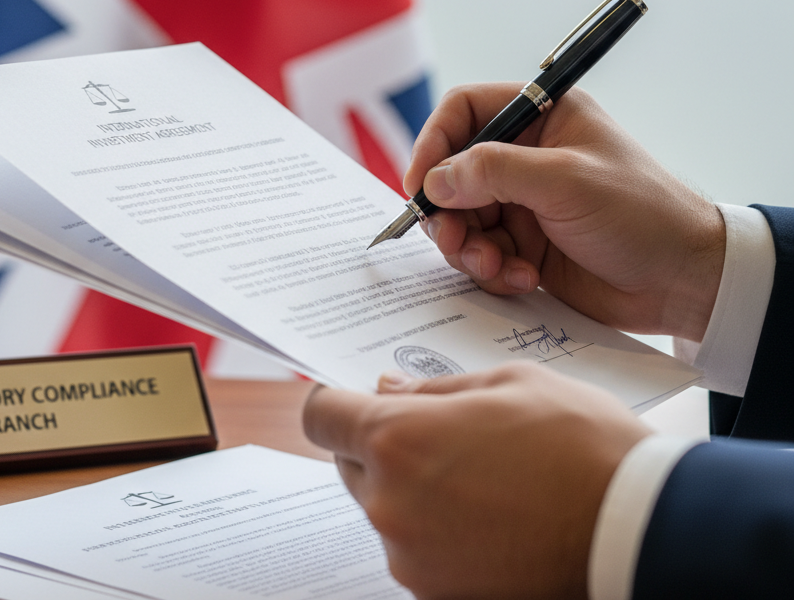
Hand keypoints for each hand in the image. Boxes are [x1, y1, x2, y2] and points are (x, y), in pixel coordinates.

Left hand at [303, 363, 650, 599]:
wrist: (640, 530)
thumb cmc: (578, 442)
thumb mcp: (506, 383)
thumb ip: (433, 388)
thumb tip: (386, 390)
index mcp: (398, 438)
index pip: (321, 416)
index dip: (332, 401)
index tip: (352, 398)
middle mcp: (390, 503)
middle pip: (351, 463)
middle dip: (380, 442)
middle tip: (440, 431)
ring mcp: (413, 558)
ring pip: (385, 506)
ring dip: (412, 487)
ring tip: (479, 474)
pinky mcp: (441, 594)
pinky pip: (416, 548)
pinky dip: (437, 528)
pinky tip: (490, 513)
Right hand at [404, 84, 724, 340]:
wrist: (686, 282)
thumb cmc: (642, 213)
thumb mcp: (565, 182)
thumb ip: (493, 172)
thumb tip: (435, 180)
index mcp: (541, 117)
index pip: (464, 111)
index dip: (434, 143)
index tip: (420, 185)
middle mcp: (526, 156)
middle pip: (452, 171)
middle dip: (447, 209)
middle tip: (453, 239)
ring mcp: (523, 202)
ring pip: (461, 217)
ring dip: (467, 245)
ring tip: (494, 265)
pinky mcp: (525, 245)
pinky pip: (481, 252)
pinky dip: (490, 269)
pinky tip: (520, 279)